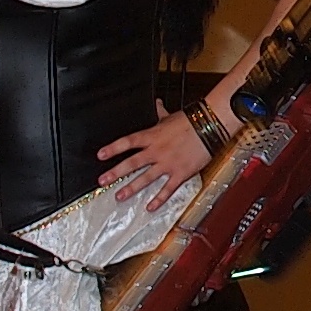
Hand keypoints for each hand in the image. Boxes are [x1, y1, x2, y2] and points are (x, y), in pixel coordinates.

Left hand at [100, 106, 221, 206]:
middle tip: (102, 181)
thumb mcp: (171, 116)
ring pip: (145, 178)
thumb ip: (160, 112)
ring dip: (131, 188)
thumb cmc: (191, 120)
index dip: (113, 148)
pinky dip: (158, 199)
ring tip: (119, 197)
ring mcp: (167, 163)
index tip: (100, 155)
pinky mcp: (180, 173)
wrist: (210, 126)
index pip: (128, 142)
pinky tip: (150, 207)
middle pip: (132, 163)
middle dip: (115, 173)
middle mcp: (156, 151)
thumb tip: (155, 102)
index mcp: (152, 136)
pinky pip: (167, 189)